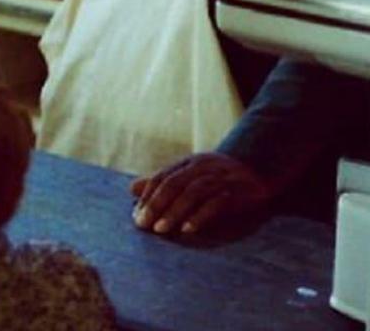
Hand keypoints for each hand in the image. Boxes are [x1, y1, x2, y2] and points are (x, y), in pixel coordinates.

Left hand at [130, 152, 270, 236]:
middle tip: (143, 223)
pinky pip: (216, 203)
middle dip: (156, 204)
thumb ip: (163, 183)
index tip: (136, 216)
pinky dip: (200, 216)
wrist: (260, 172)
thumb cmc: (219, 178)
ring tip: (160, 229)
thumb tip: (131, 188)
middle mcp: (204, 166)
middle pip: (174, 184)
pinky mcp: (238, 191)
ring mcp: (222, 177)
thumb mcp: (190, 176)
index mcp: (189, 163)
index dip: (147, 197)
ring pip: (193, 192)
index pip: (162, 178)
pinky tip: (187, 229)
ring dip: (174, 212)